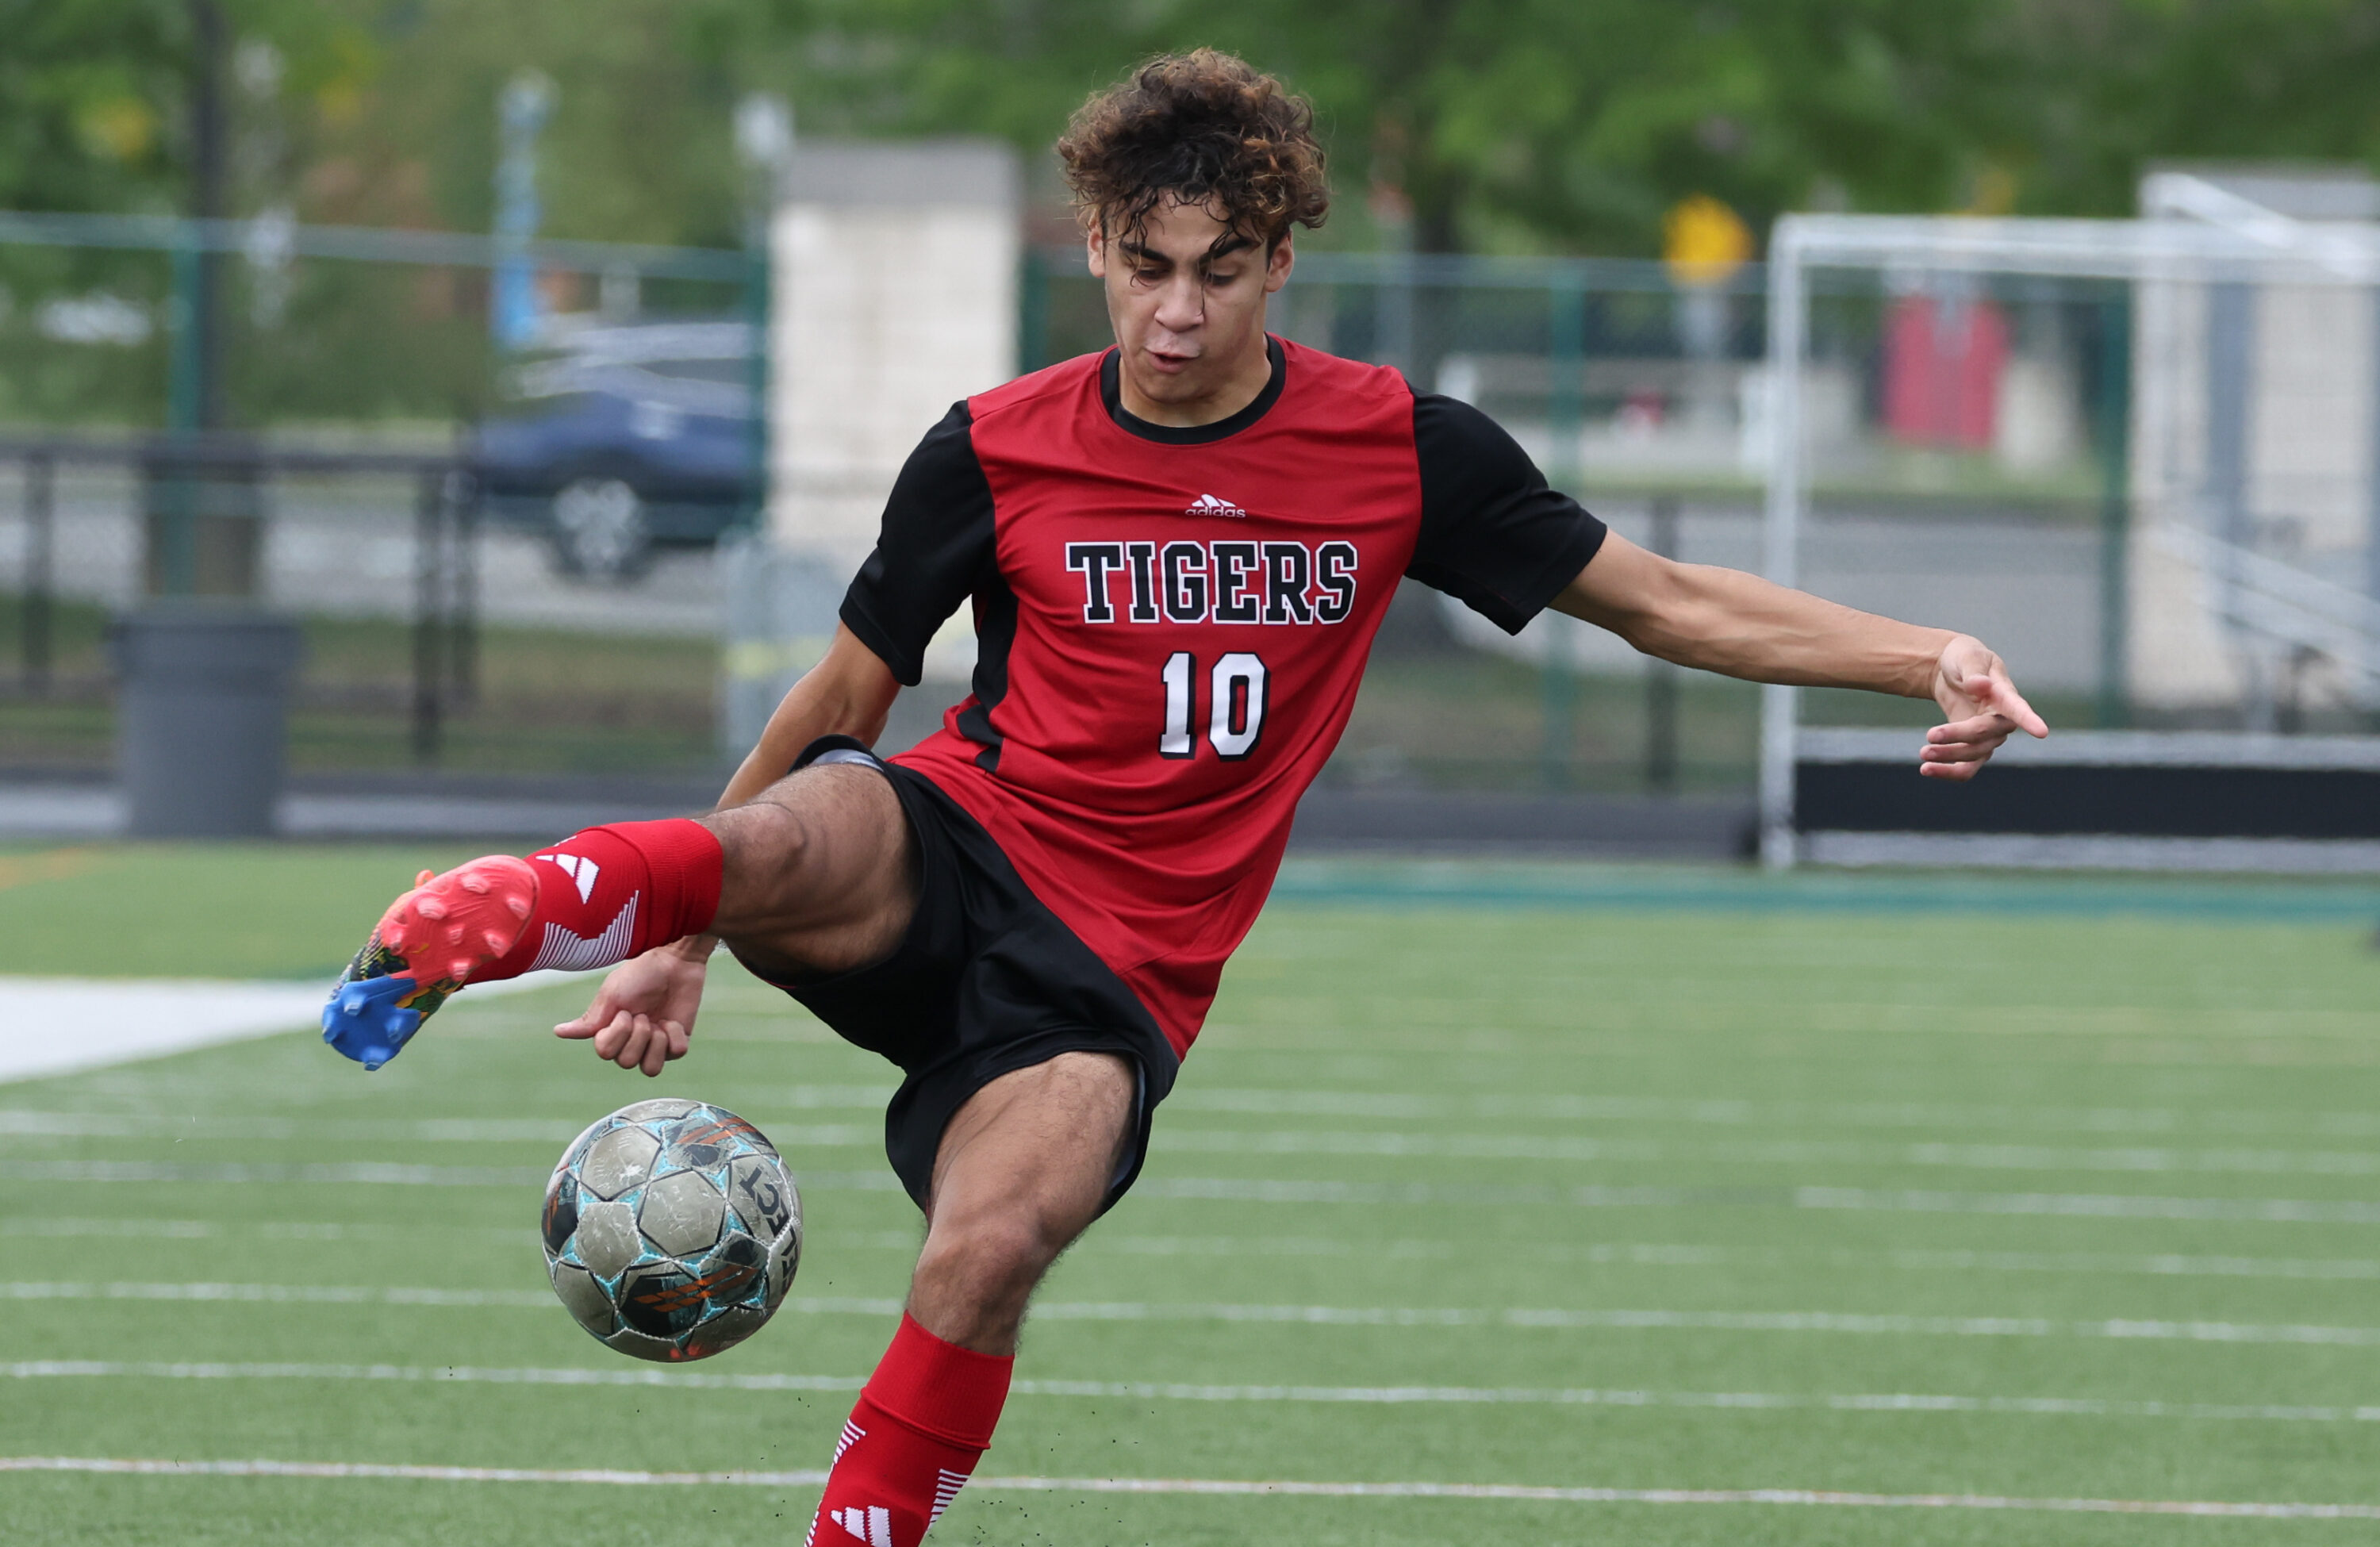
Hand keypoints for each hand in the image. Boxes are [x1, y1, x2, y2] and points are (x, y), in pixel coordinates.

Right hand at [554, 939, 711, 1076]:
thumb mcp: (612, 995)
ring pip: (650, 1069)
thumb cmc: (640, 975)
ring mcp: (654, 1045)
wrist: (674, 962)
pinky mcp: (677, 1042)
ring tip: (658, 1023)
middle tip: (643, 1014)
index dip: (617, 1033)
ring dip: (655, 1043)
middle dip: (637, 1034)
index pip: (605, 1052)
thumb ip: (590, 1020)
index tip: (625, 1011)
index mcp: (610, 1032)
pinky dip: (675, 1035)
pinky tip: (673, 1021)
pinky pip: (676, 1054)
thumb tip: (558, 1032)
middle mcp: (630, 1042)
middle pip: (626, 1062)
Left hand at [1922, 635, 2047, 781]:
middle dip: (1957, 737)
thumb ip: (1973, 672)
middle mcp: (2001, 719)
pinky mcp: (1973, 747)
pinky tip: (1926, 770)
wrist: (1952, 671)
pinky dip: (1948, 772)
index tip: (2042, 732)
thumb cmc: (1965, 659)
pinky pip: (1966, 767)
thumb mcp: (1967, 658)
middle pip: (1984, 734)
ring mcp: (1989, 736)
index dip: (2029, 720)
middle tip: (1929, 735)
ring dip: (1948, 756)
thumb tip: (1981, 685)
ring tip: (1923, 753)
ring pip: (1974, 755)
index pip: (2018, 708)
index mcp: (2005, 694)